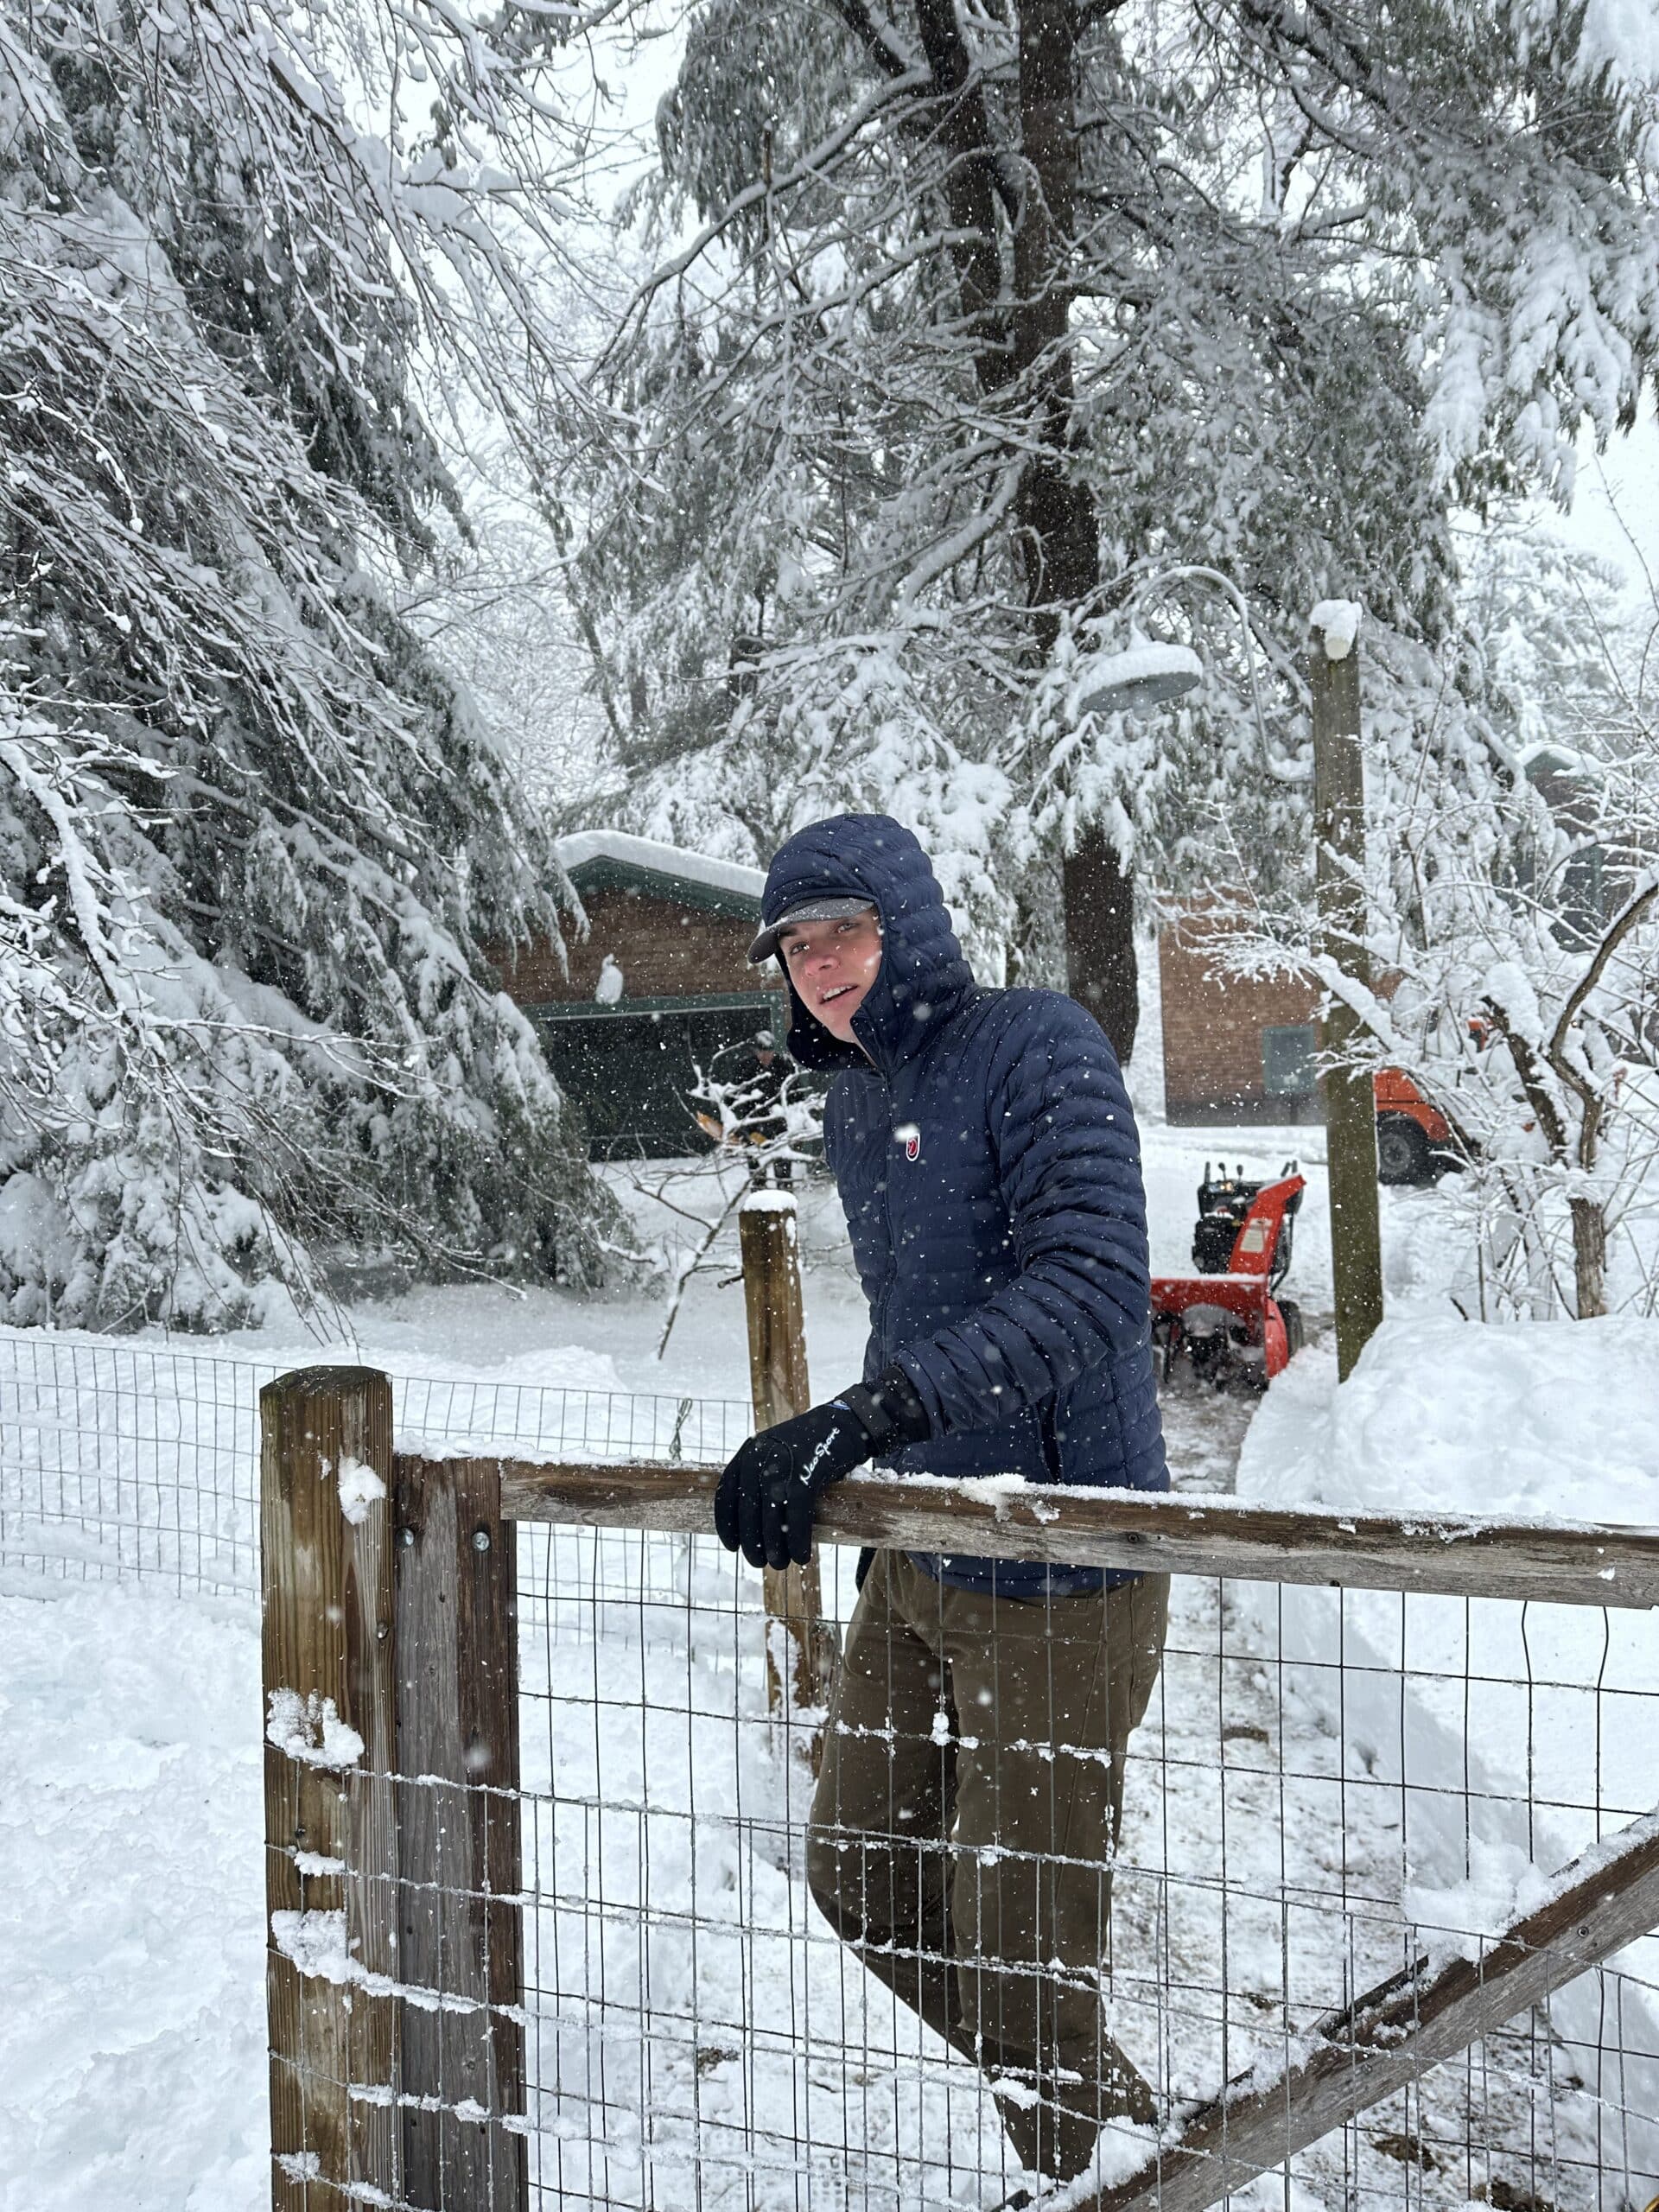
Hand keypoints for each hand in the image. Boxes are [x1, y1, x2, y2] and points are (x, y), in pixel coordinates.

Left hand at [714, 1400, 872, 1569]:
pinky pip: (796, 1517)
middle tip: (760, 1563)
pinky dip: (797, 1541)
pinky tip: (802, 1556)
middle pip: (747, 1512)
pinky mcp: (807, 1474)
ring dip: (775, 1548)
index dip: (727, 1526)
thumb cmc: (811, 1446)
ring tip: (781, 1564)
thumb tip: (752, 1522)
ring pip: (770, 1518)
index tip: (732, 1547)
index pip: (726, 1495)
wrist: (846, 1422)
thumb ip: (761, 1477)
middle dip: (752, 1543)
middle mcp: (759, 1457)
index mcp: (748, 1452)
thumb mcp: (777, 1453)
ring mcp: (782, 1465)